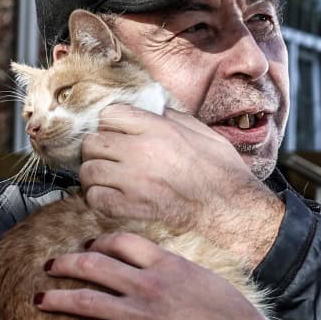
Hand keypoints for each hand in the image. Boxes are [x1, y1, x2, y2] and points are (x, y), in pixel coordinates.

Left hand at [39, 231, 273, 319]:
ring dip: (56, 298)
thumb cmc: (236, 317)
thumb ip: (182, 273)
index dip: (98, 243)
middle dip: (65, 264)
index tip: (88, 247)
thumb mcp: (209, 280)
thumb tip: (170, 272)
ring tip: (38, 299)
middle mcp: (148, 283)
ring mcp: (140, 314)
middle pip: (93, 265)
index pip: (122, 242)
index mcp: (167, 263)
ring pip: (85, 300)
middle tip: (50, 266)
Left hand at [80, 105, 284, 266]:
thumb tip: (160, 110)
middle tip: (108, 159)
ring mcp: (134, 179)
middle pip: (92, 142)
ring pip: (88, 170)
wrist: (232, 208)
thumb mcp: (205, 133)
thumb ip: (177, 119)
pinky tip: (110, 199)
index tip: (117, 135)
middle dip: (97, 150)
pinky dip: (98, 199)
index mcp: (158, 128)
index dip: (110, 125)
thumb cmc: (224, 172)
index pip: (110, 114)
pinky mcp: (133, 206)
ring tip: (107, 181)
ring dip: (94, 176)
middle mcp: (141, 149)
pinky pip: (95, 198)